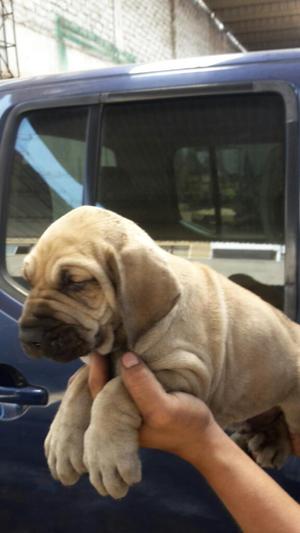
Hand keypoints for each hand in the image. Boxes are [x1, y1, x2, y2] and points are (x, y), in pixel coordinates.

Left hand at [88, 351, 215, 461]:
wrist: (203, 436)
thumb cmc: (184, 425)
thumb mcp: (164, 409)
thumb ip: (143, 387)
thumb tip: (124, 358)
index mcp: (115, 421)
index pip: (96, 390)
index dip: (96, 367)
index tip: (100, 345)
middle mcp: (116, 413)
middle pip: (99, 383)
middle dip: (100, 362)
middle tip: (103, 336)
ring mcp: (127, 405)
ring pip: (110, 379)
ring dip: (111, 361)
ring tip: (112, 339)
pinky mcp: (138, 398)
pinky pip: (124, 378)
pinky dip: (124, 364)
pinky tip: (126, 350)